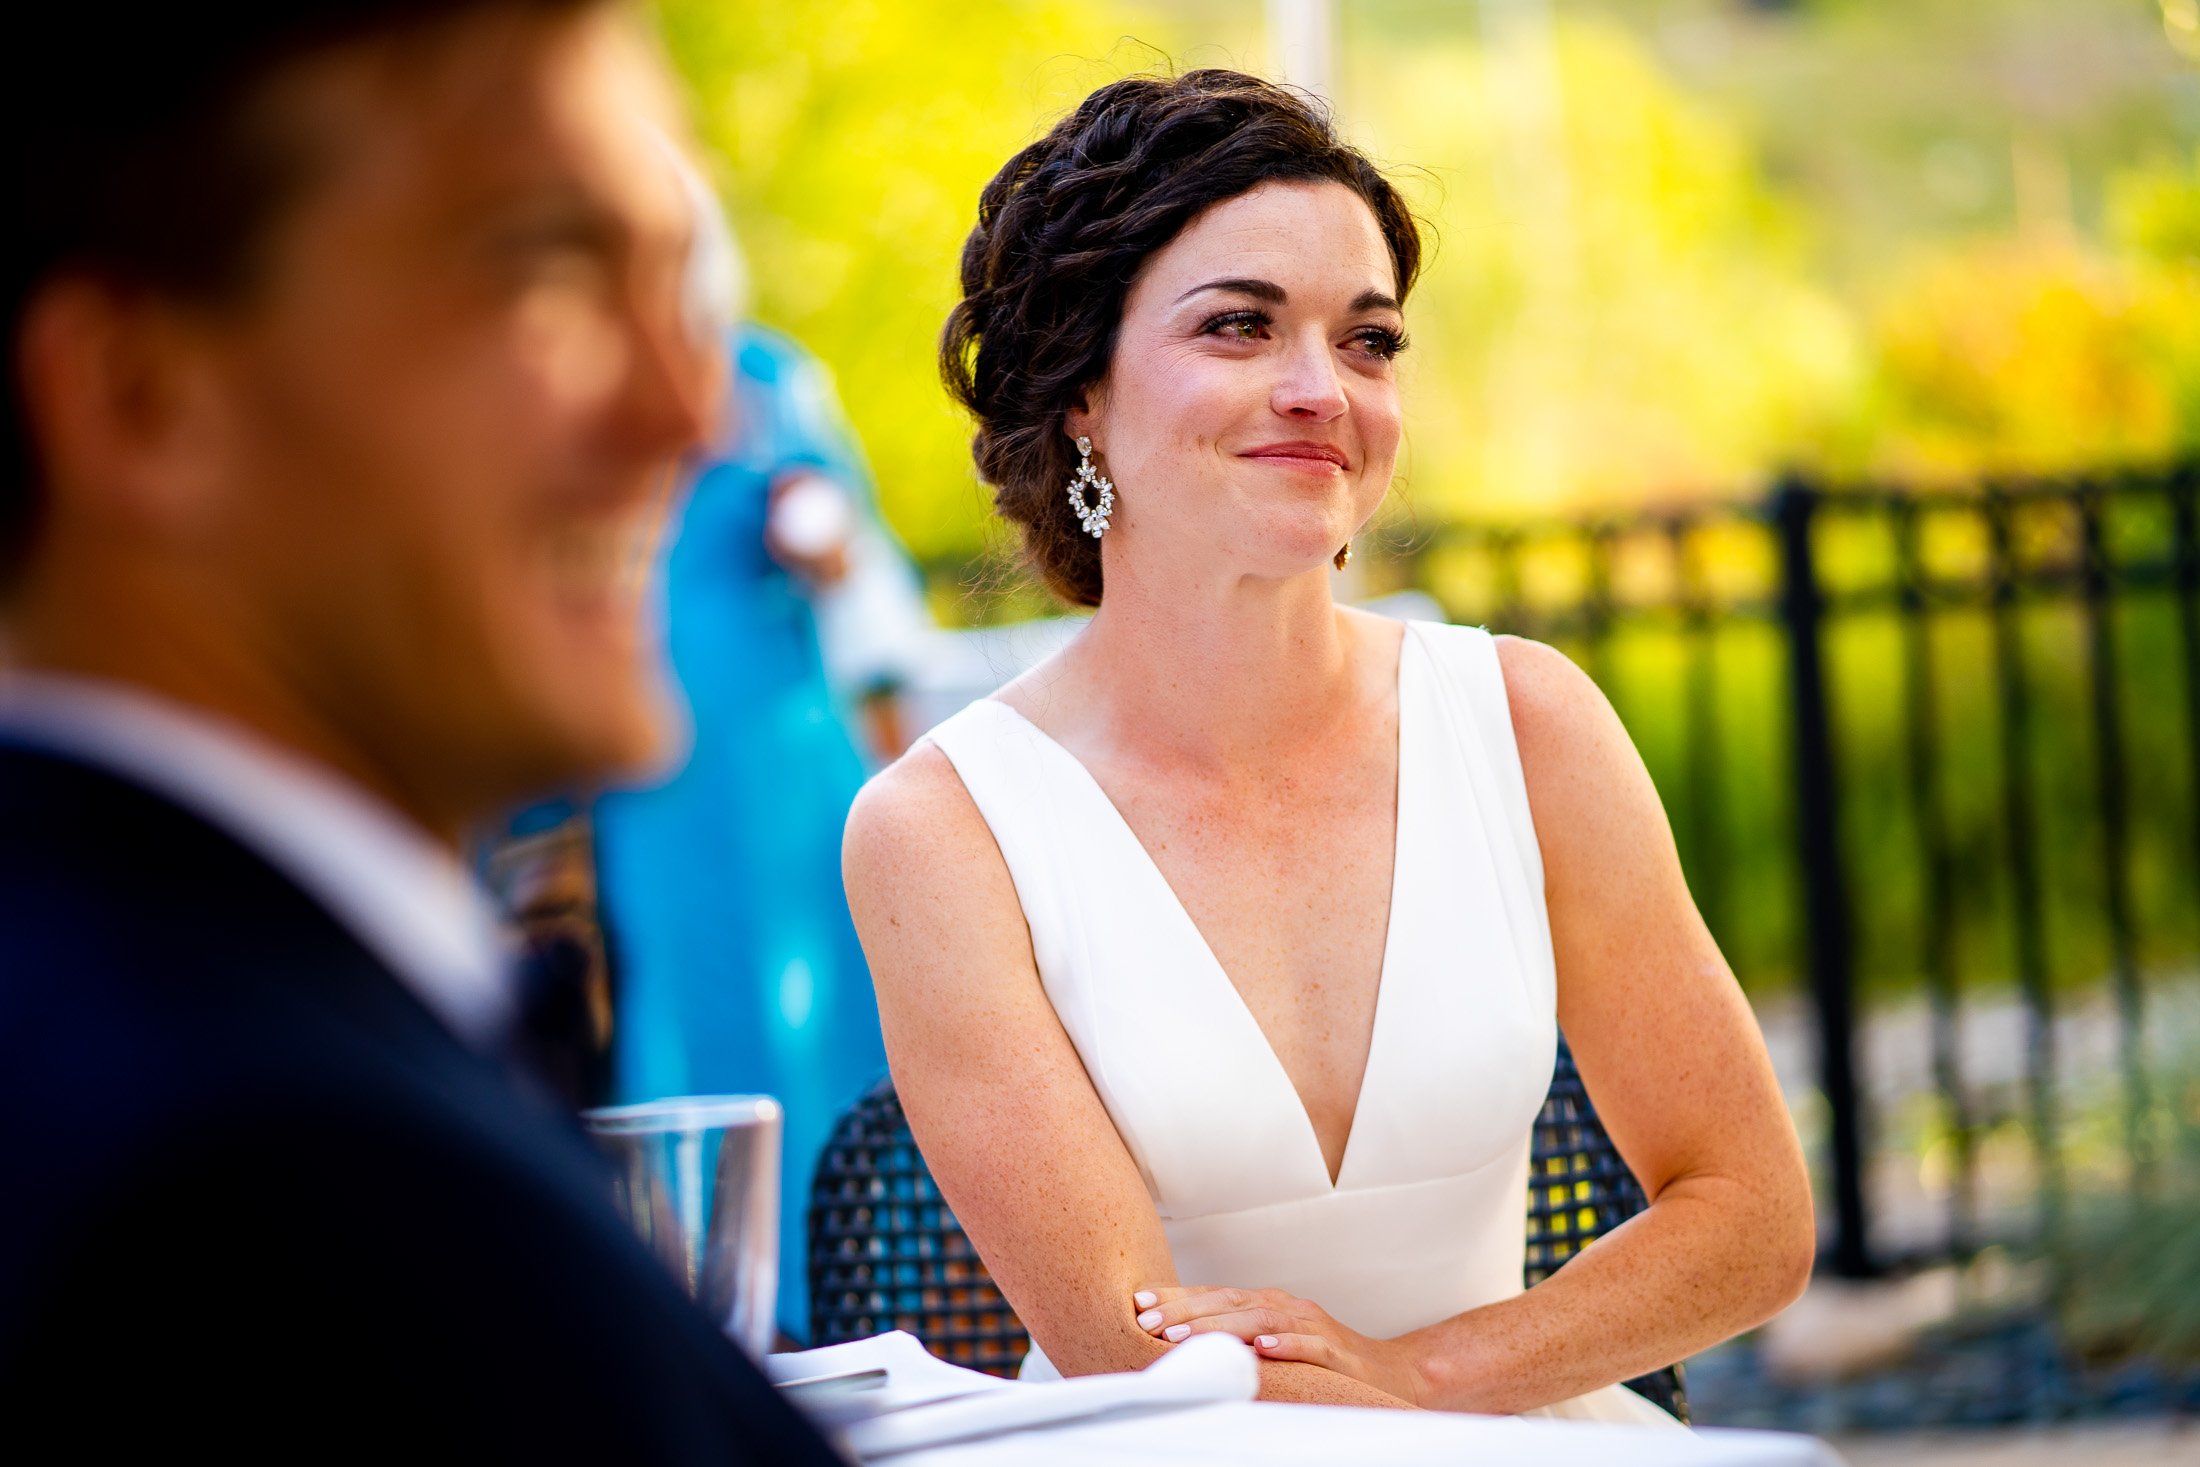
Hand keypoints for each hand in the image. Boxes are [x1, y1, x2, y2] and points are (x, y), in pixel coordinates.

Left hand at [1131, 1285, 1425, 1405]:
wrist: (1389, 1373)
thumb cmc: (1321, 1361)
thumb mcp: (1272, 1346)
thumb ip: (1234, 1340)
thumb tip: (1176, 1346)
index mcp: (1266, 1303)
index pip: (1213, 1294)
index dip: (1175, 1296)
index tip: (1137, 1302)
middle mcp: (1285, 1306)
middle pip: (1228, 1300)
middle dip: (1184, 1310)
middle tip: (1146, 1321)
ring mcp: (1311, 1325)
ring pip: (1259, 1318)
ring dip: (1218, 1326)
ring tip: (1182, 1336)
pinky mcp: (1335, 1351)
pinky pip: (1308, 1344)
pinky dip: (1283, 1344)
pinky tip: (1259, 1347)